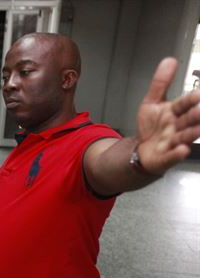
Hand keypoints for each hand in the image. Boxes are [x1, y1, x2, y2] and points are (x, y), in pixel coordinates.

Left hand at [135, 58, 199, 174]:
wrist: (142, 150)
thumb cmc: (151, 127)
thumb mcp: (152, 102)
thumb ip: (161, 83)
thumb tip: (170, 60)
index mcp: (175, 112)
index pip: (184, 103)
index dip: (191, 99)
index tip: (198, 94)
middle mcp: (177, 127)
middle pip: (188, 120)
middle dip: (195, 115)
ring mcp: (172, 142)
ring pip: (184, 137)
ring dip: (192, 133)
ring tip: (198, 129)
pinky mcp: (165, 157)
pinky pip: (172, 156)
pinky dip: (177, 154)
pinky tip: (182, 150)